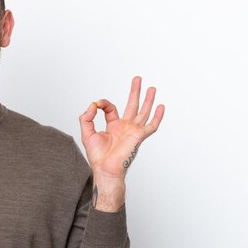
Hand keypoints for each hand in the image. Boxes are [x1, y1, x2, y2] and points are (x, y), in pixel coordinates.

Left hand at [79, 77, 163, 210]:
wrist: (105, 168)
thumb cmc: (97, 155)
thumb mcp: (86, 132)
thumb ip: (87, 117)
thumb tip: (93, 105)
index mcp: (113, 126)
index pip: (111, 108)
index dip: (103, 103)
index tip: (96, 104)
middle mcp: (124, 127)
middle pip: (132, 105)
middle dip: (135, 92)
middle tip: (137, 79)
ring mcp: (133, 131)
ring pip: (143, 112)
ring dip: (148, 100)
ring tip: (152, 88)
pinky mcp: (139, 136)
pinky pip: (151, 126)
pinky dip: (157, 117)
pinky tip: (161, 107)